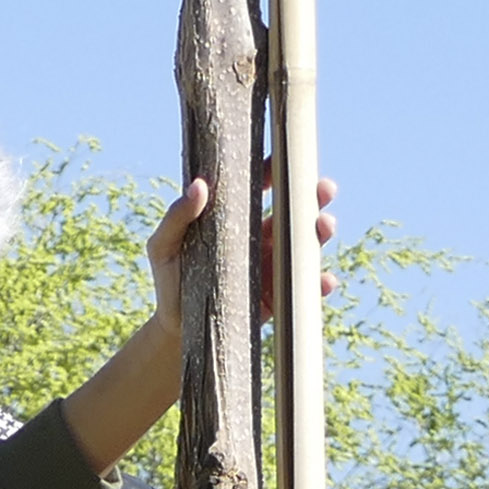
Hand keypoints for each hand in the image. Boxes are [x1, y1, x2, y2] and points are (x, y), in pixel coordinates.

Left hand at [68, 174, 338, 469]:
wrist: (176, 331)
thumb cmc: (169, 281)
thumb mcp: (163, 246)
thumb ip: (176, 217)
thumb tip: (199, 185)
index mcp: (236, 220)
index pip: (260, 188)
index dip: (275, 171)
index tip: (287, 158)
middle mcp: (260, 239)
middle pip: (292, 213)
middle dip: (313, 198)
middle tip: (325, 189)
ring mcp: (272, 269)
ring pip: (304, 246)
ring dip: (320, 235)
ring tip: (325, 226)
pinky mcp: (277, 299)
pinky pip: (304, 290)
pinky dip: (319, 285)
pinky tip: (324, 280)